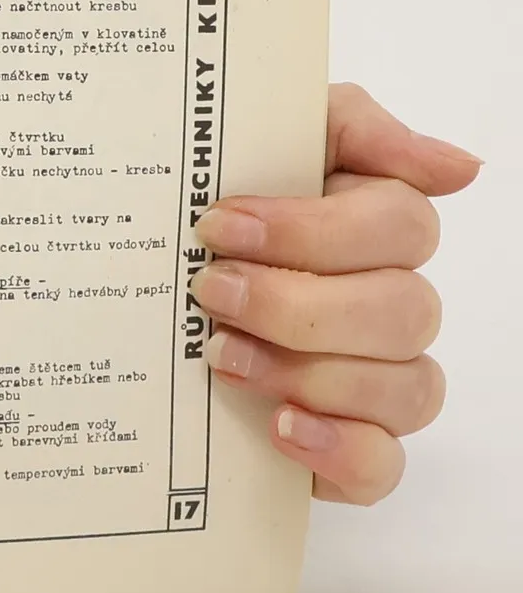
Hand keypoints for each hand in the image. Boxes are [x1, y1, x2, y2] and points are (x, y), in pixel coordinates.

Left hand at [190, 84, 480, 504]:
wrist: (135, 297)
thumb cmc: (209, 214)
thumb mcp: (259, 139)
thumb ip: (353, 127)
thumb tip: (458, 166)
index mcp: (374, 230)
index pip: (400, 227)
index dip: (314, 230)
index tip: (219, 226)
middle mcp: (389, 306)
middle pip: (402, 310)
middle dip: (297, 304)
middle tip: (211, 293)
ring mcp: (377, 382)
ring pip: (402, 387)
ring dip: (307, 372)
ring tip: (220, 356)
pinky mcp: (348, 450)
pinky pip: (381, 465)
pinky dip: (338, 448)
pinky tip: (281, 426)